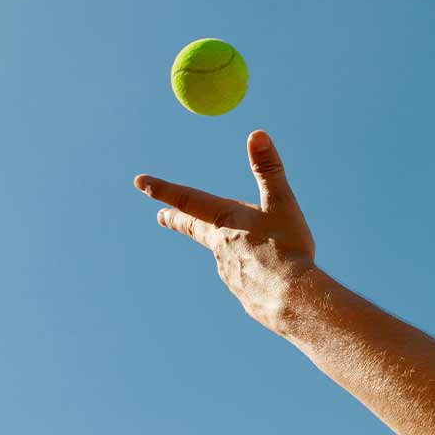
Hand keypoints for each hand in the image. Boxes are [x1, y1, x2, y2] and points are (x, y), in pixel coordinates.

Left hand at [134, 130, 321, 331]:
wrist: (294, 300)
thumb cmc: (288, 249)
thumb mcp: (282, 203)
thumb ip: (268, 169)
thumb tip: (257, 134)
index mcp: (225, 220)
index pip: (187, 199)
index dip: (163, 188)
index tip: (140, 181)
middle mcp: (219, 247)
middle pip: (193, 228)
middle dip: (177, 219)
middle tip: (162, 216)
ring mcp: (228, 274)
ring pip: (225, 256)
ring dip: (231, 250)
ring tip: (256, 251)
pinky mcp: (243, 296)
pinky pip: (247, 281)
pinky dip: (254, 275)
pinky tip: (272, 280)